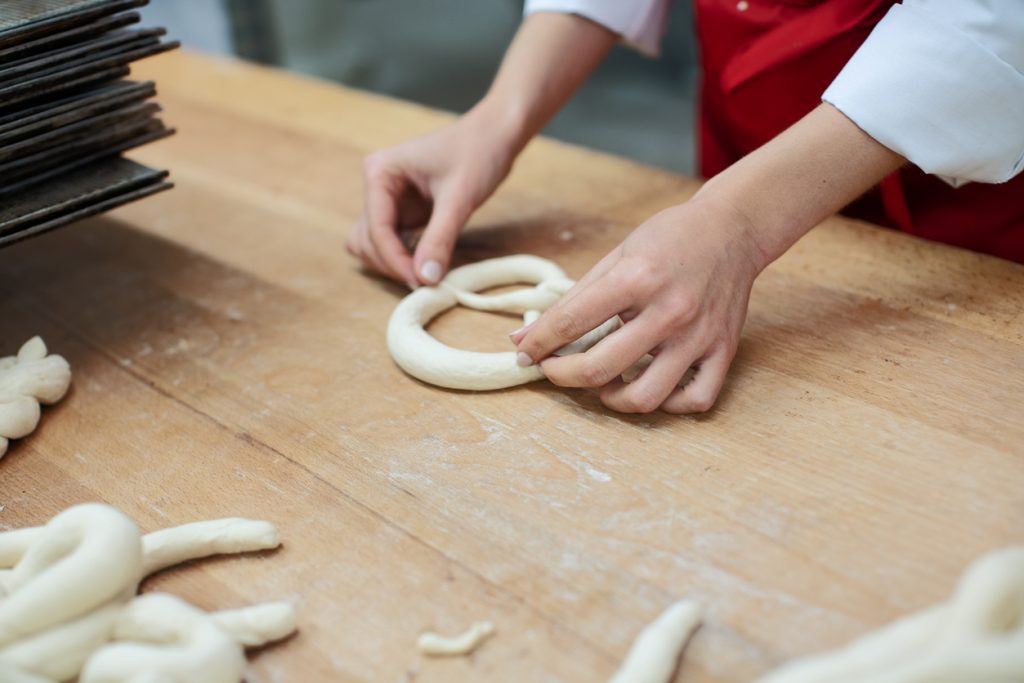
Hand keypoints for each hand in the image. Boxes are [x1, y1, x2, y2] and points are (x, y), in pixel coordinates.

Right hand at [348, 107, 515, 286]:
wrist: (494, 135)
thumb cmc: (477, 153)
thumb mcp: (459, 198)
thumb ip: (439, 238)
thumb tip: (424, 278)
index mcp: (380, 172)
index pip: (376, 228)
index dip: (395, 260)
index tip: (420, 282)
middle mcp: (376, 185)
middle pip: (368, 241)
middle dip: (393, 263)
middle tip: (426, 281)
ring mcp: (387, 199)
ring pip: (372, 244)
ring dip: (392, 263)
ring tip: (425, 273)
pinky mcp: (402, 211)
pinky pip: (391, 242)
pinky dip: (402, 257)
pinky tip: (427, 263)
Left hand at [511, 198, 765, 413]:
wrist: (733, 228)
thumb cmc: (669, 238)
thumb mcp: (616, 256)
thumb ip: (571, 299)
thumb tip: (522, 337)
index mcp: (637, 278)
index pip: (571, 322)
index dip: (538, 344)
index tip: (524, 355)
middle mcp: (669, 311)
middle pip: (600, 368)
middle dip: (562, 375)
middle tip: (554, 369)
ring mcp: (699, 335)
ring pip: (646, 396)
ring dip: (612, 400)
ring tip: (603, 384)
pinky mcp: (723, 350)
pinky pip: (695, 400)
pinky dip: (668, 405)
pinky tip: (650, 387)